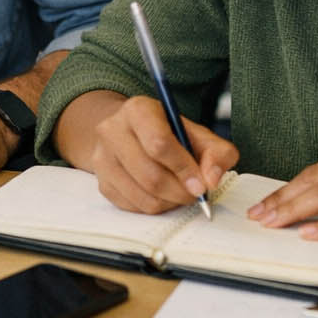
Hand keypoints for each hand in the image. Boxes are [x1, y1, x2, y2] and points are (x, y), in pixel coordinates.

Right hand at [81, 94, 236, 213]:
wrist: (131, 133)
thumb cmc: (168, 133)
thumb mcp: (197, 133)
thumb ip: (217, 152)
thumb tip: (211, 179)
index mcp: (138, 110)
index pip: (159, 143)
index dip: (184, 168)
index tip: (201, 185)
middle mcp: (112, 130)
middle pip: (150, 175)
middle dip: (180, 192)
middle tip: (195, 194)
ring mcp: (102, 158)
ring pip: (142, 195)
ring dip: (169, 202)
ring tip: (179, 192)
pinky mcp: (101, 181)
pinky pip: (133, 207)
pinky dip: (154, 206)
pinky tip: (161, 194)